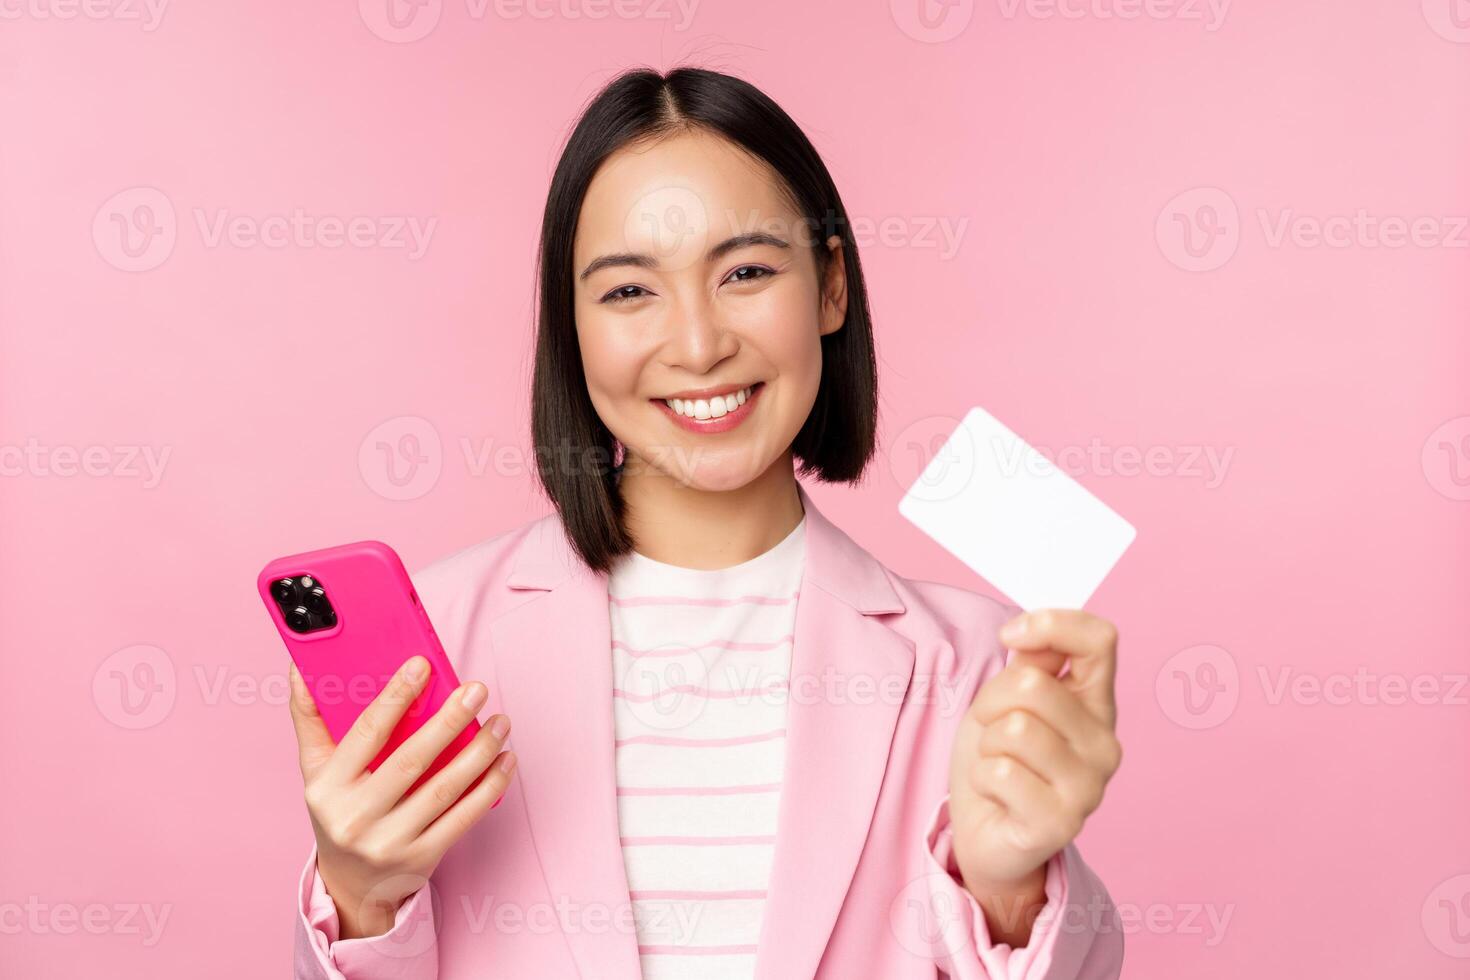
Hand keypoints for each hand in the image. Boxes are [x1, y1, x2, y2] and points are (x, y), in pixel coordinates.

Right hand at [288, 655, 517, 938]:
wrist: (351, 884)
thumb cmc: (339, 810)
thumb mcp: (315, 771)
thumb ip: (310, 719)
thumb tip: (301, 667)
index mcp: (328, 788)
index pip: (366, 733)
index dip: (395, 697)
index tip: (422, 665)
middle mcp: (356, 818)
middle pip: (411, 760)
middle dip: (449, 721)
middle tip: (476, 689)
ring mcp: (391, 842)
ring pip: (444, 789)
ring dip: (479, 752)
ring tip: (500, 722)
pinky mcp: (423, 858)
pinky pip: (463, 817)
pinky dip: (489, 786)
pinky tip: (505, 759)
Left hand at [948, 610, 1121, 912]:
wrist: (984, 832)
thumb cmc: (1000, 758)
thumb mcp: (1008, 700)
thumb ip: (1030, 664)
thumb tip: (1030, 633)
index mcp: (1098, 704)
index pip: (1100, 639)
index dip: (1051, 625)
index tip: (1010, 638)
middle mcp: (1105, 744)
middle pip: (1033, 686)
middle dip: (991, 703)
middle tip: (992, 732)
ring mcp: (1089, 787)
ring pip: (1015, 729)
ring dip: (987, 745)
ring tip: (998, 765)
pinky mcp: (1062, 824)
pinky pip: (1001, 773)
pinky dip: (983, 779)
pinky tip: (998, 796)